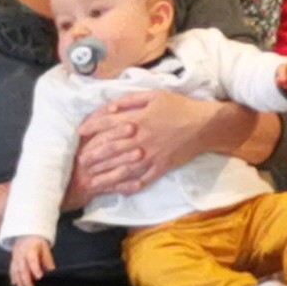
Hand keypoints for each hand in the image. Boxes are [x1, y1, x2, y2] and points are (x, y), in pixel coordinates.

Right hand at [6, 237, 53, 285]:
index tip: (39, 277)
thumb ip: (47, 258)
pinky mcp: (13, 261)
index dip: (35, 268)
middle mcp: (21, 255)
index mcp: (30, 250)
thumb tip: (51, 269)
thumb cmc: (37, 243)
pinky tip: (14, 285)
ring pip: (16, 271)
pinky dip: (13, 278)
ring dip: (19, 282)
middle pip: (23, 268)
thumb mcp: (45, 247)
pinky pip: (12, 270)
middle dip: (26, 280)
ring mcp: (16, 258)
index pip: (32, 260)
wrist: (25, 235)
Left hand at [72, 91, 231, 197]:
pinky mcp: (162, 167)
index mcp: (138, 119)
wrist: (206, 126)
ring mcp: (152, 155)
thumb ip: (130, 100)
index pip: (108, 124)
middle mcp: (141, 139)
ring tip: (92, 178)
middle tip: (80, 162)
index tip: (80, 132)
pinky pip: (144, 179)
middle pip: (111, 149)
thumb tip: (110, 108)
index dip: (91, 127)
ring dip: (106, 174)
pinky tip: (119, 189)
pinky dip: (130, 186)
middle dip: (93, 156)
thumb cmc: (180, 107)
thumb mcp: (155, 95)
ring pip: (123, 167)